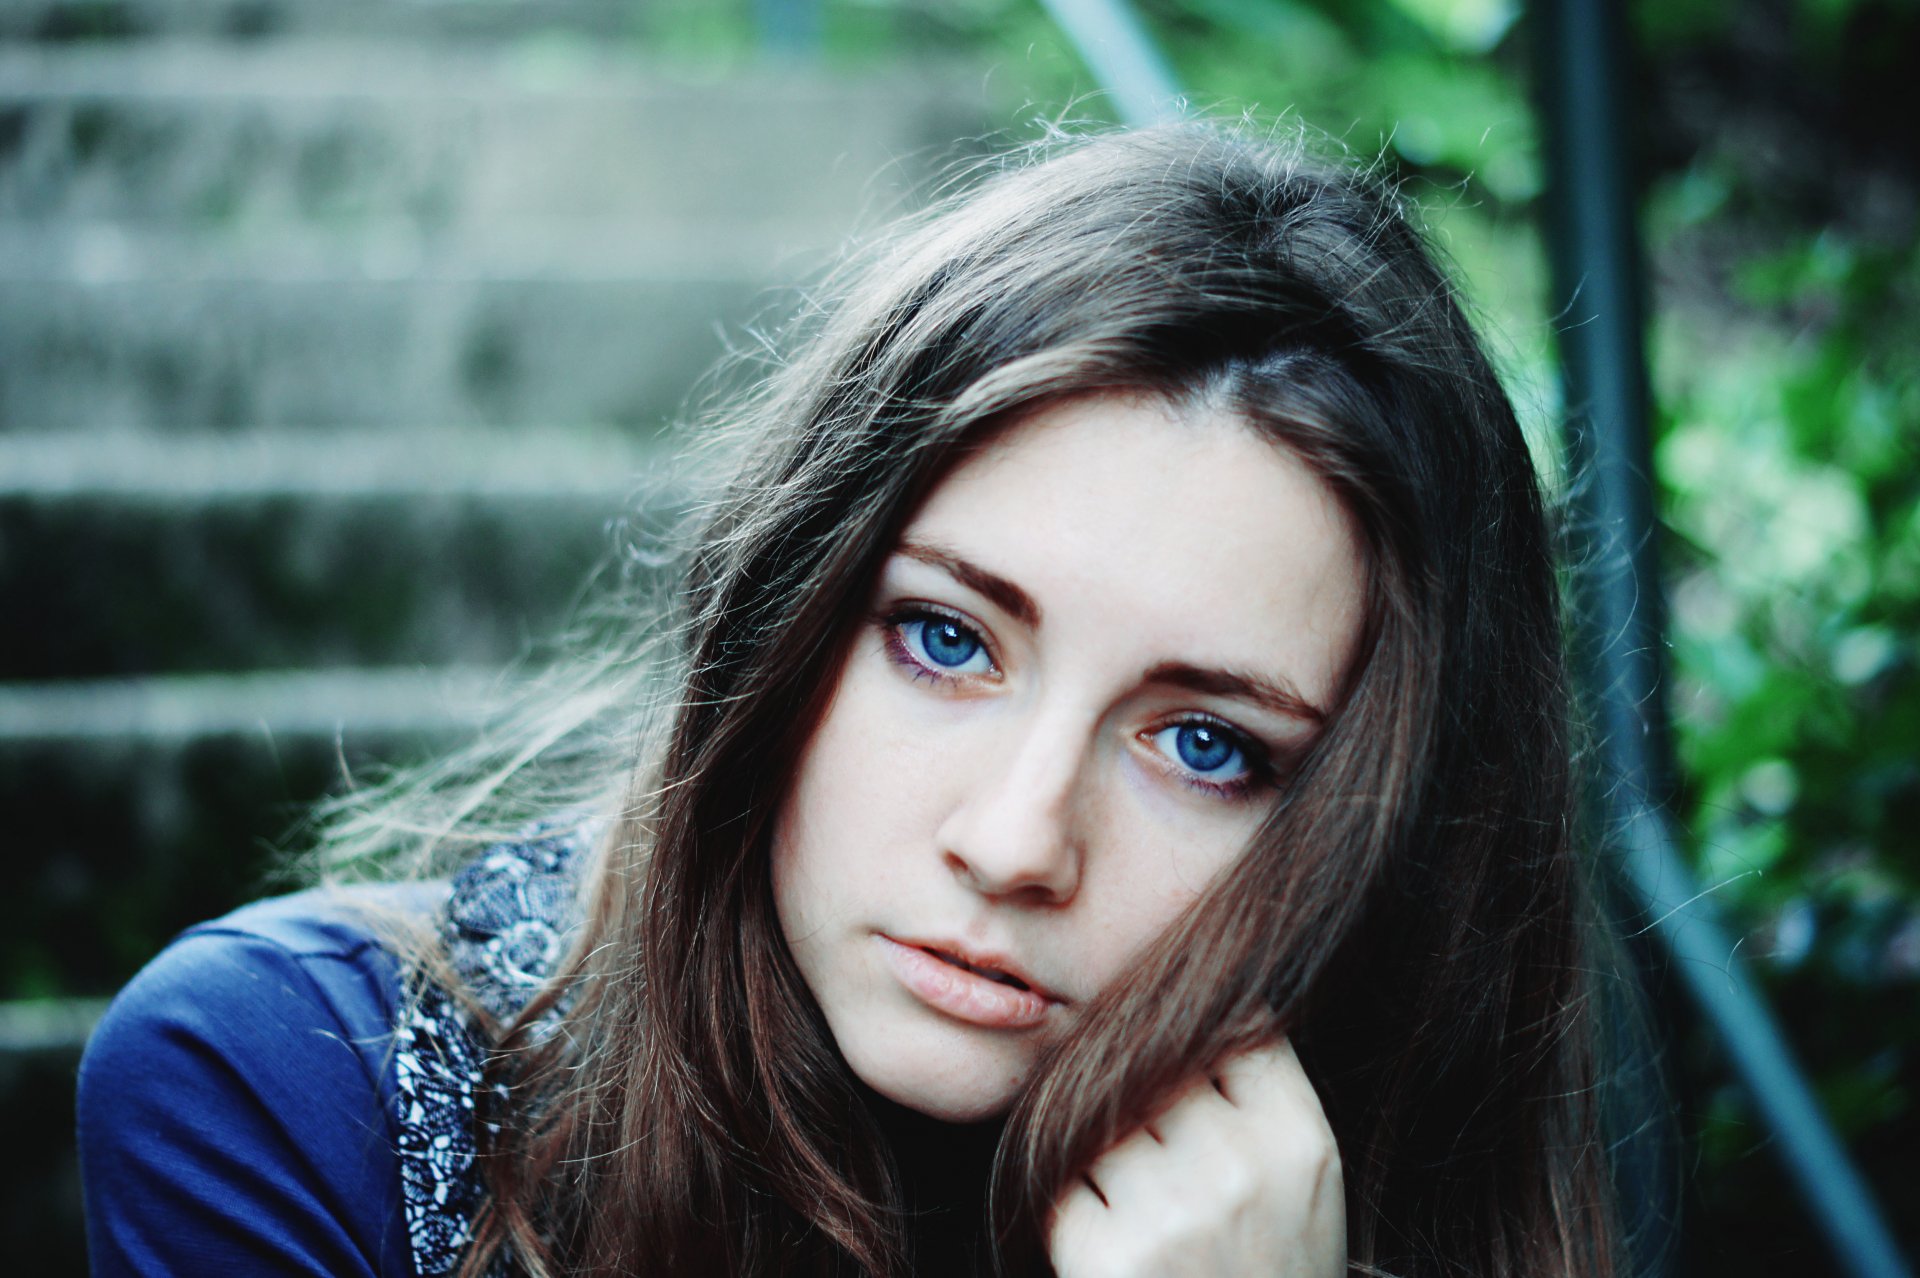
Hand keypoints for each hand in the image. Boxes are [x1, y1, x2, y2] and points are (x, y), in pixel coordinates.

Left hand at [1045, 1039, 1345, 1277]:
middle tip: (1130, 1111)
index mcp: (1295, 1140)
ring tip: (1123, 1179)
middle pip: (1154, 1062)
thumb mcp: (1306, 1182)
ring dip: (1094, 1136)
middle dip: (1133, 1078)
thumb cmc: (1274, 1273)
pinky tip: (1106, 1231)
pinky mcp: (1106, 1253)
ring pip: (1098, 1115)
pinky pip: (1061, 1181)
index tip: (1176, 1035)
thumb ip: (1262, 1095)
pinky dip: (1070, 1199)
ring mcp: (1167, 1209)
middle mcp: (1235, 1165)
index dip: (1200, 1026)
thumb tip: (1206, 1000)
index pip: (1236, 1028)